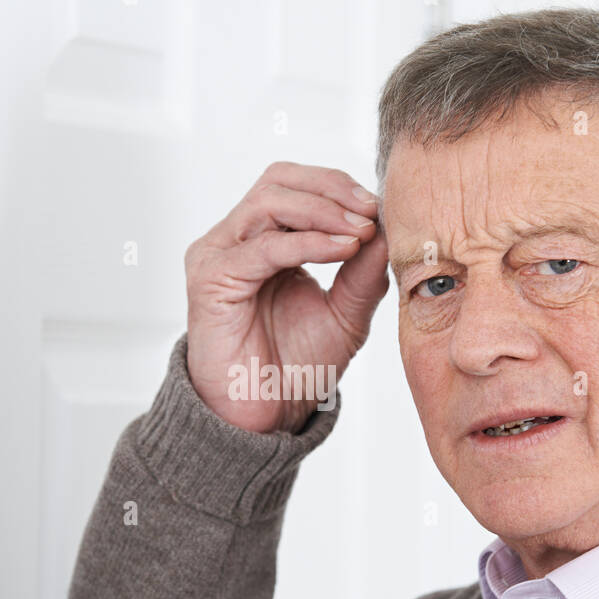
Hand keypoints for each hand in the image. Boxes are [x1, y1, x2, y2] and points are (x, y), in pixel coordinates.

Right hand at [185, 161, 388, 433]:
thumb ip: (363, 273)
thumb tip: (388, 228)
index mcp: (262, 240)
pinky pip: (263, 246)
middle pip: (278, 180)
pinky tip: (342, 248)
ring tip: (360, 230)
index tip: (379, 206)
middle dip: (331, 189)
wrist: (265, 418)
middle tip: (371, 210)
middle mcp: (234, 240)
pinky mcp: (210, 279)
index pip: (295, 185)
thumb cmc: (296, 369)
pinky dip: (308, 242)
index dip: (338, 186)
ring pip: (269, 202)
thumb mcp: (345, 314)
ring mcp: (218, 255)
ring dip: (322, 210)